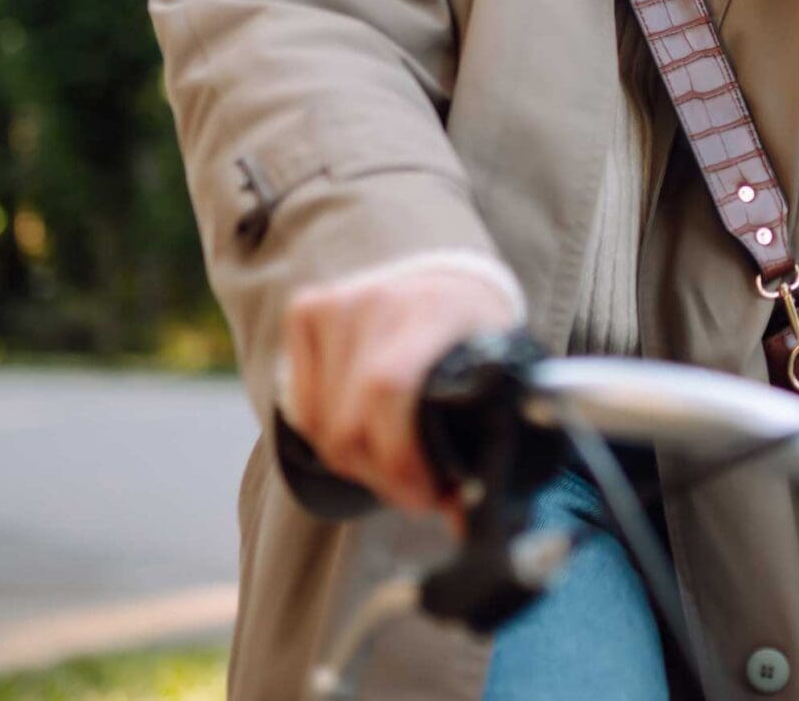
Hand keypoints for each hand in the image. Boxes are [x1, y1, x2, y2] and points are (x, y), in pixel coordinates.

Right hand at [276, 259, 523, 517]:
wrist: (446, 278)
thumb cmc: (474, 337)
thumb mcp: (496, 375)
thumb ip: (485, 439)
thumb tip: (463, 521)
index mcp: (434, 312)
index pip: (388, 390)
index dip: (398, 459)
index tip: (426, 497)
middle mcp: (377, 301)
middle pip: (347, 421)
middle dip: (381, 476)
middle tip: (413, 491)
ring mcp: (335, 303)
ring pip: (320, 424)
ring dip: (355, 463)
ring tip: (393, 464)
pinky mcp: (305, 311)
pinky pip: (302, 407)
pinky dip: (328, 436)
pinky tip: (364, 434)